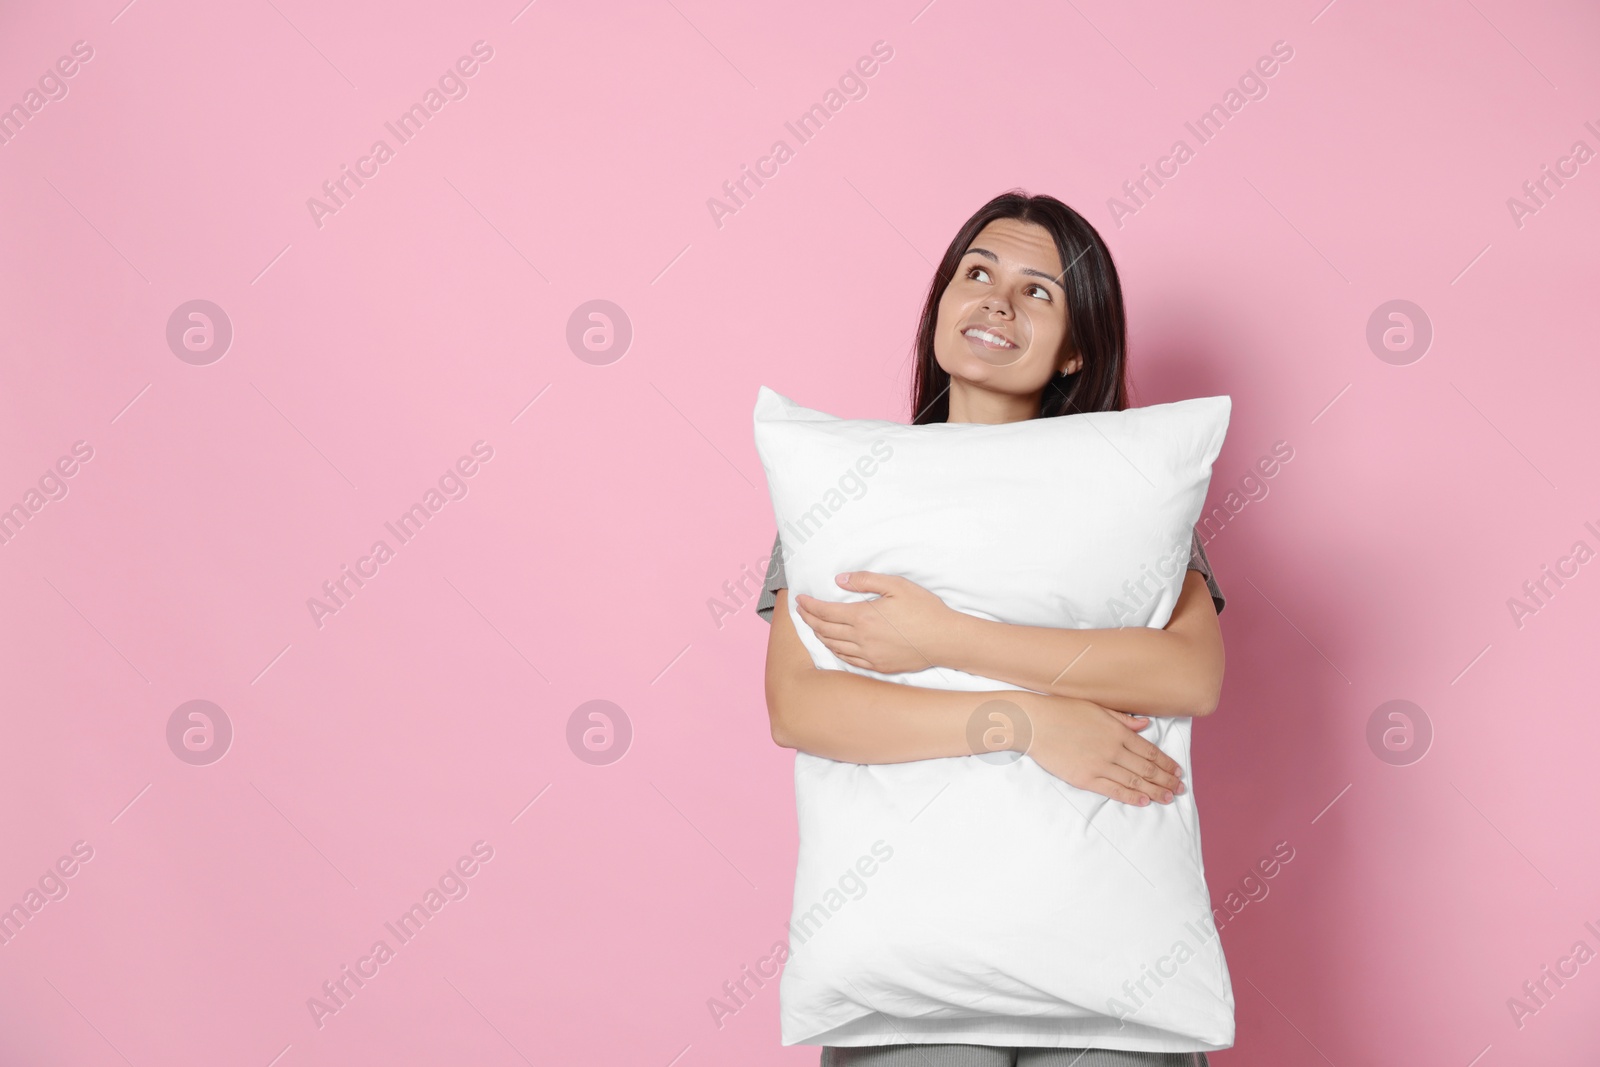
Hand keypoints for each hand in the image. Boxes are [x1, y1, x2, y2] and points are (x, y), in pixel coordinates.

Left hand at [794, 572, 957, 674]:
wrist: (945, 640)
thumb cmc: (924, 610)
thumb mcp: (897, 585)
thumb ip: (866, 581)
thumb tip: (840, 580)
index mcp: (863, 617)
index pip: (825, 612)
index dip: (809, 606)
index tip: (800, 599)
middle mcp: (861, 639)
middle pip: (825, 630)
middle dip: (809, 619)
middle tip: (802, 611)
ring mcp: (869, 656)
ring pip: (834, 646)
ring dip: (819, 635)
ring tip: (814, 626)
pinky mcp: (878, 666)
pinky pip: (848, 660)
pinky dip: (835, 650)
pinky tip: (834, 644)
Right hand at [1013, 692, 1185, 806]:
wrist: (1034, 724)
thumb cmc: (1062, 711)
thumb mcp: (1096, 708)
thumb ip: (1122, 719)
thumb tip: (1145, 724)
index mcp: (1117, 731)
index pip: (1150, 751)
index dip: (1166, 763)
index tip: (1178, 771)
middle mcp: (1113, 749)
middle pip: (1147, 768)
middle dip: (1166, 780)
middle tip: (1180, 789)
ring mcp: (1099, 765)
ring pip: (1134, 781)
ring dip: (1155, 791)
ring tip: (1169, 798)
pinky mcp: (1085, 778)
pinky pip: (1113, 790)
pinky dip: (1130, 796)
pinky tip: (1144, 801)